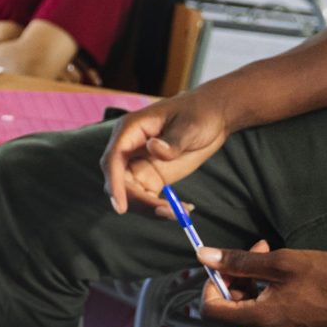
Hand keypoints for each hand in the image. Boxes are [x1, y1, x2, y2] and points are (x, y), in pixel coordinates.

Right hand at [103, 91, 232, 217]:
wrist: (213, 117)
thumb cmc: (200, 113)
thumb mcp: (190, 126)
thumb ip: (172, 141)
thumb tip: (153, 148)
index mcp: (130, 130)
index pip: (113, 159)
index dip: (114, 183)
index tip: (120, 207)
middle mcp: (128, 149)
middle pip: (119, 181)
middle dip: (137, 201)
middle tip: (166, 211)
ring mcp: (138, 164)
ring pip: (131, 194)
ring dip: (150, 208)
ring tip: (180, 213)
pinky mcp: (151, 176)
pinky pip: (147, 198)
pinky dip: (161, 209)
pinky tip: (183, 209)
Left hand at [198, 239, 326, 326]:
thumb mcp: (279, 263)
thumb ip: (239, 261)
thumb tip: (203, 255)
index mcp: (260, 320)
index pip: (211, 310)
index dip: (210, 284)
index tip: (224, 263)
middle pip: (231, 308)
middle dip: (236, 276)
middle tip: (257, 249)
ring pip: (250, 309)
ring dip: (252, 281)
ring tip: (271, 255)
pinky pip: (268, 314)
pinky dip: (268, 293)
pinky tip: (284, 275)